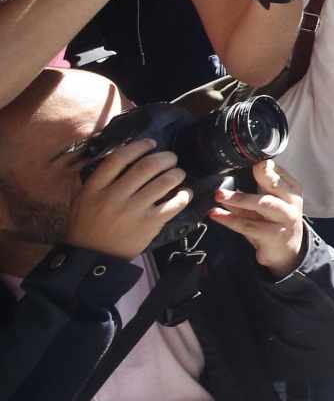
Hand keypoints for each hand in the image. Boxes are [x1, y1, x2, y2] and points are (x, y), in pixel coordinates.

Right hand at [64, 139, 191, 259]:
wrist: (92, 257)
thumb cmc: (87, 225)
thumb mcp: (82, 198)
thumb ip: (98, 178)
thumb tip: (122, 156)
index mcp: (95, 187)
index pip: (119, 158)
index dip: (139, 146)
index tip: (151, 143)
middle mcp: (114, 196)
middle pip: (146, 166)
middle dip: (165, 158)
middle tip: (171, 158)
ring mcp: (133, 210)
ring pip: (163, 182)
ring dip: (176, 174)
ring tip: (178, 174)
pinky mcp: (149, 224)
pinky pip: (173, 205)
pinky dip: (183, 196)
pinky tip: (185, 193)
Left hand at [210, 160, 305, 277]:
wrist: (286, 250)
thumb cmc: (275, 221)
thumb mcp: (267, 203)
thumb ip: (252, 191)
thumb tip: (228, 178)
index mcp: (291, 189)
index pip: (276, 171)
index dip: (262, 164)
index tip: (246, 159)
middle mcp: (291, 202)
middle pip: (274, 185)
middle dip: (259, 175)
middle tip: (236, 170)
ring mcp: (284, 219)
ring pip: (262, 204)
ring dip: (238, 199)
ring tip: (219, 195)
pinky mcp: (273, 235)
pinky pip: (248, 225)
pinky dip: (230, 219)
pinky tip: (217, 214)